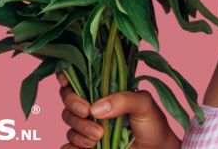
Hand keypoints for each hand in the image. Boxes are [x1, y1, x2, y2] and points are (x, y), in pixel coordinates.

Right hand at [57, 74, 180, 148]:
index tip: (66, 82)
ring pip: (69, 122)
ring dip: (80, 129)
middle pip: (67, 99)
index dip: (65, 74)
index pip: (77, 75)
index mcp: (103, 89)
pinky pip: (68, 145)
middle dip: (73, 105)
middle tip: (88, 112)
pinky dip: (72, 147)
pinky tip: (88, 148)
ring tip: (98, 137)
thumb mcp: (144, 105)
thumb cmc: (151, 123)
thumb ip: (124, 100)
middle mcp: (91, 105)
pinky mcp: (85, 144)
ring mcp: (87, 125)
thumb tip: (96, 108)